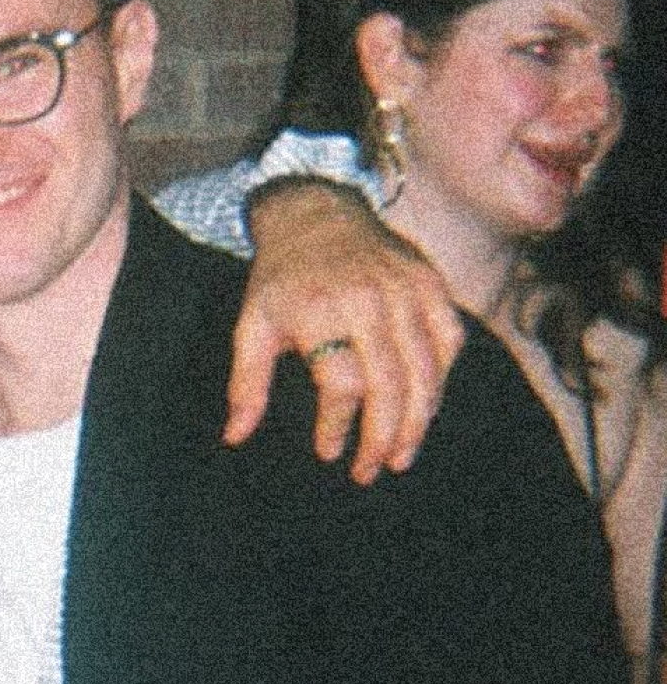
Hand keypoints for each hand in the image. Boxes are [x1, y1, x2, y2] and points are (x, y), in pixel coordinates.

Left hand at [228, 178, 462, 483]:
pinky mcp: (431, 283)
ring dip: (418, 420)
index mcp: (320, 310)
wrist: (317, 213)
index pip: (342, 383)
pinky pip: (449, 341)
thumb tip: (234, 435)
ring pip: (427, 370)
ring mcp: (407, 290)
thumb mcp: (251, 325)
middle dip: (384, 437)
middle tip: (373, 470)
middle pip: (392, 384)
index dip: (337, 424)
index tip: (328, 452)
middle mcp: (369, 300)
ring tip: (401, 454)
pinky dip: (441, 379)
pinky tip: (425, 407)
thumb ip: (246, 384)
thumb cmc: (280, 279)